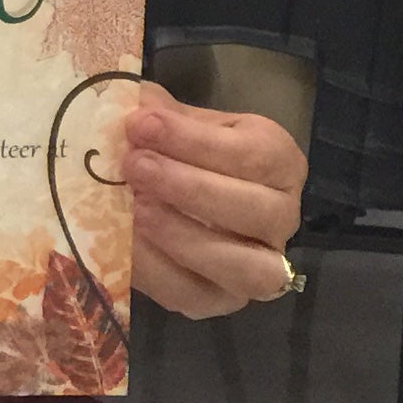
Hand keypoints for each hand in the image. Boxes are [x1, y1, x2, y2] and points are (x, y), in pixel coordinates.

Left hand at [123, 83, 305, 317]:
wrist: (156, 194)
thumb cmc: (171, 148)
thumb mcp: (168, 120)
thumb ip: (153, 111)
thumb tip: (130, 103)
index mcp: (276, 161)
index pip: (255, 154)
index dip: (196, 140)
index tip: (141, 124)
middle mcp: (279, 216)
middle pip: (259, 211)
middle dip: (192, 188)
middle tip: (134, 165)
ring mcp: (257, 267)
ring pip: (248, 268)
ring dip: (185, 236)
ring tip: (135, 208)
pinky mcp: (217, 300)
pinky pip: (194, 295)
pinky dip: (156, 269)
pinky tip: (123, 240)